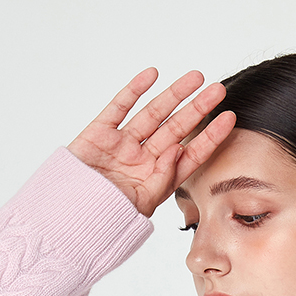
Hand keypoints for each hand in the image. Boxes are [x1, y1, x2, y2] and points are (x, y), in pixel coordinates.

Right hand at [67, 67, 235, 217]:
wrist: (67, 220)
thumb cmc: (103, 220)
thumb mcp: (140, 206)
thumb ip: (162, 179)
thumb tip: (177, 150)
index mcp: (156, 179)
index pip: (190, 155)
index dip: (210, 137)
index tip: (229, 119)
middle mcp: (143, 160)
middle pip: (176, 130)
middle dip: (198, 110)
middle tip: (218, 89)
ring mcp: (122, 145)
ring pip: (153, 114)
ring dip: (175, 95)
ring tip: (196, 77)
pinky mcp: (99, 134)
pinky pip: (119, 108)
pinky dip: (135, 91)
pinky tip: (153, 75)